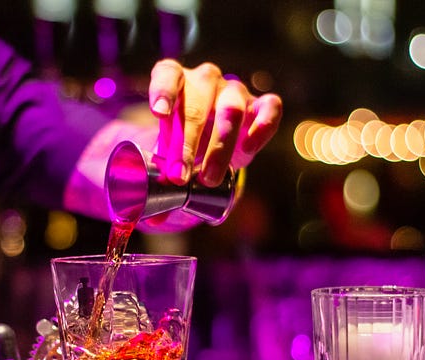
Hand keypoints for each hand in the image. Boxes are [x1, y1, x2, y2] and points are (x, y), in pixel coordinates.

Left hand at [148, 59, 281, 186]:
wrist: (211, 142)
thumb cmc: (182, 143)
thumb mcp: (166, 157)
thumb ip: (159, 181)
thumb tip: (155, 218)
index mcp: (175, 80)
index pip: (167, 76)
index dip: (163, 93)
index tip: (159, 114)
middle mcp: (204, 80)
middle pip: (196, 105)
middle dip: (186, 144)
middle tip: (179, 176)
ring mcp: (234, 90)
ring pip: (231, 109)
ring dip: (220, 147)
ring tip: (208, 178)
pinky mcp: (261, 104)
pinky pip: (269, 108)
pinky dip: (262, 127)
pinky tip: (249, 149)